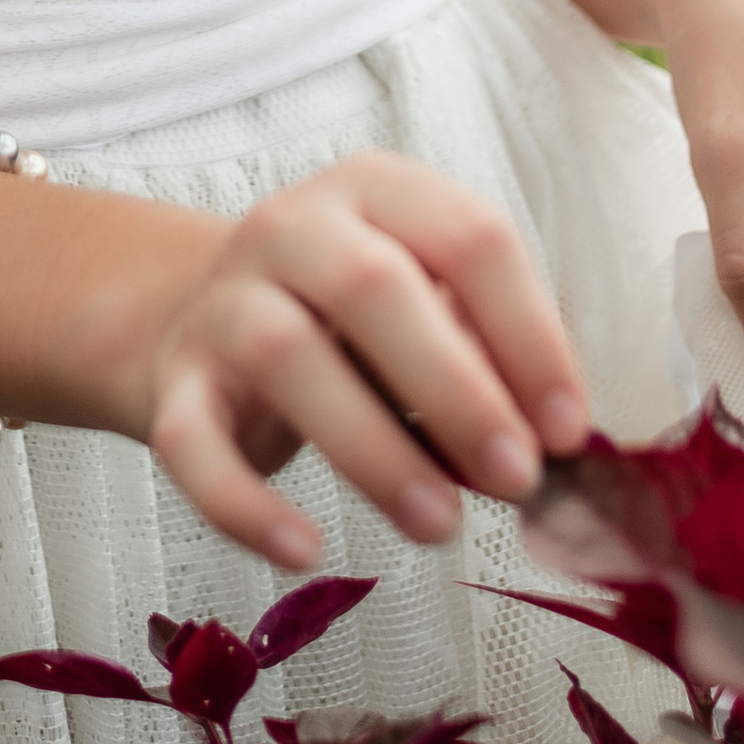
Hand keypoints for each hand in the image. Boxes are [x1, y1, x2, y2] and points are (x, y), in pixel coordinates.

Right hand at [115, 151, 589, 570]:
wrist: (195, 316)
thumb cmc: (344, 322)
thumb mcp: (421, 306)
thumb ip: (481, 350)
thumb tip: (549, 439)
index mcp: (377, 191)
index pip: (469, 237)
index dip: (530, 334)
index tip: (569, 430)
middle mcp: (294, 227)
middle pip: (374, 286)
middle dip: (457, 389)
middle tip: (517, 478)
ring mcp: (224, 301)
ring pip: (287, 356)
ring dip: (373, 450)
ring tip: (440, 524)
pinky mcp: (173, 384)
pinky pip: (195, 443)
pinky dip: (246, 504)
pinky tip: (303, 552)